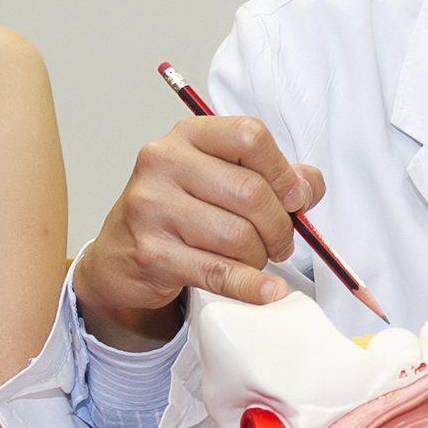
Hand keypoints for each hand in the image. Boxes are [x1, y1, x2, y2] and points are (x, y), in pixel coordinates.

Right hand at [74, 115, 324, 324]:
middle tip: (280, 242)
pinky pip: (218, 272)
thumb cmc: (176, 211)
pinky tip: (268, 291)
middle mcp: (165, 163)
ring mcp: (153, 207)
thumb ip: (269, 175)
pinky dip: (252, 286)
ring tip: (254, 259)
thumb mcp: (218, 177)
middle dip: (279, 226)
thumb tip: (309, 187)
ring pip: (239, 235)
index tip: (295, 198)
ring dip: (260, 256)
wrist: (119, 255)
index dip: (283, 172)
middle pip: (251, 192)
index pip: (250, 136)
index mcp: (187, 136)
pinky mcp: (152, 252)